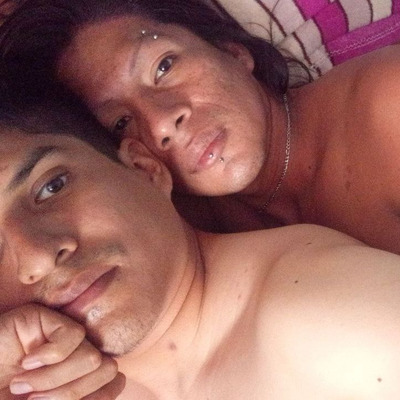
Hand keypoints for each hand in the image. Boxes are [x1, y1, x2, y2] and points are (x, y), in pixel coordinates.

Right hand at [0, 304, 124, 398]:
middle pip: (106, 370)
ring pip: (91, 357)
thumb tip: (120, 380)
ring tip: (20, 384)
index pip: (112, 382)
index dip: (99, 397)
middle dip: (71, 395)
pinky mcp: (46, 319)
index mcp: (74, 380)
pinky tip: (25, 363)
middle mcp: (73, 357)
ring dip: (53, 380)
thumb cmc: (1, 394)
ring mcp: (61, 338)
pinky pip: (72, 336)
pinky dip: (50, 357)